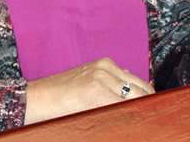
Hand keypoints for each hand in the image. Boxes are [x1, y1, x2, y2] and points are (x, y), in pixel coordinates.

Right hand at [24, 58, 153, 124]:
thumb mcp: (87, 81)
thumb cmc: (58, 95)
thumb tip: (129, 88)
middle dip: (148, 106)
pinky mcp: (97, 94)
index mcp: (105, 64)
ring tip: (146, 124)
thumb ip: (109, 82)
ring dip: (141, 112)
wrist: (34, 99)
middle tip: (155, 119)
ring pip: (135, 99)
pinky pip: (122, 108)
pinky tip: (133, 125)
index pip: (138, 82)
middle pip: (141, 89)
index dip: (148, 98)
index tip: (153, 110)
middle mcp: (106, 69)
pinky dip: (130, 117)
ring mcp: (102, 80)